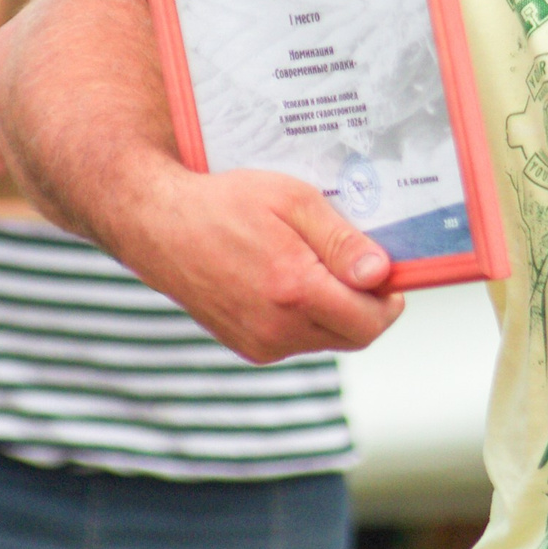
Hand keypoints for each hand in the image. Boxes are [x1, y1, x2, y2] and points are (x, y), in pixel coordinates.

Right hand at [124, 163, 405, 361]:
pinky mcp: (247, 347)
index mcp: (293, 290)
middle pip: (354, 336)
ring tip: (316, 268)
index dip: (389, 299)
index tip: (388, 274)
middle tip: (359, 268)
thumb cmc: (224, 203)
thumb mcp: (292, 201)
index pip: (370, 320)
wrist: (158, 224)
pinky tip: (290, 282)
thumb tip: (381, 273)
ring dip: (337, 312)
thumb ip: (342, 241)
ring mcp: (259, 343)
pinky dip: (308, 318)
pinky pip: (298, 341)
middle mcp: (276, 328)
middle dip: (368, 307)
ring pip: (327, 340)